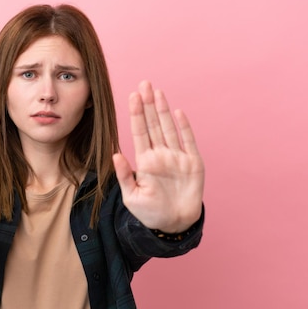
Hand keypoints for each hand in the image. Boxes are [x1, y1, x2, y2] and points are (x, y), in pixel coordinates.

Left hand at [113, 81, 203, 232]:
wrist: (174, 224)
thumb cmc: (150, 212)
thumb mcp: (132, 196)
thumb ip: (124, 175)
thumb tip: (115, 155)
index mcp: (145, 161)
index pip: (139, 132)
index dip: (136, 114)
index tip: (132, 96)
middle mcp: (161, 155)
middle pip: (153, 125)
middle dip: (148, 104)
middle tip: (145, 84)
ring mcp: (177, 157)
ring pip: (169, 128)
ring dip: (163, 110)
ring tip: (157, 92)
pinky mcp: (193, 163)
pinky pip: (188, 141)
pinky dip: (184, 127)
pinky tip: (177, 112)